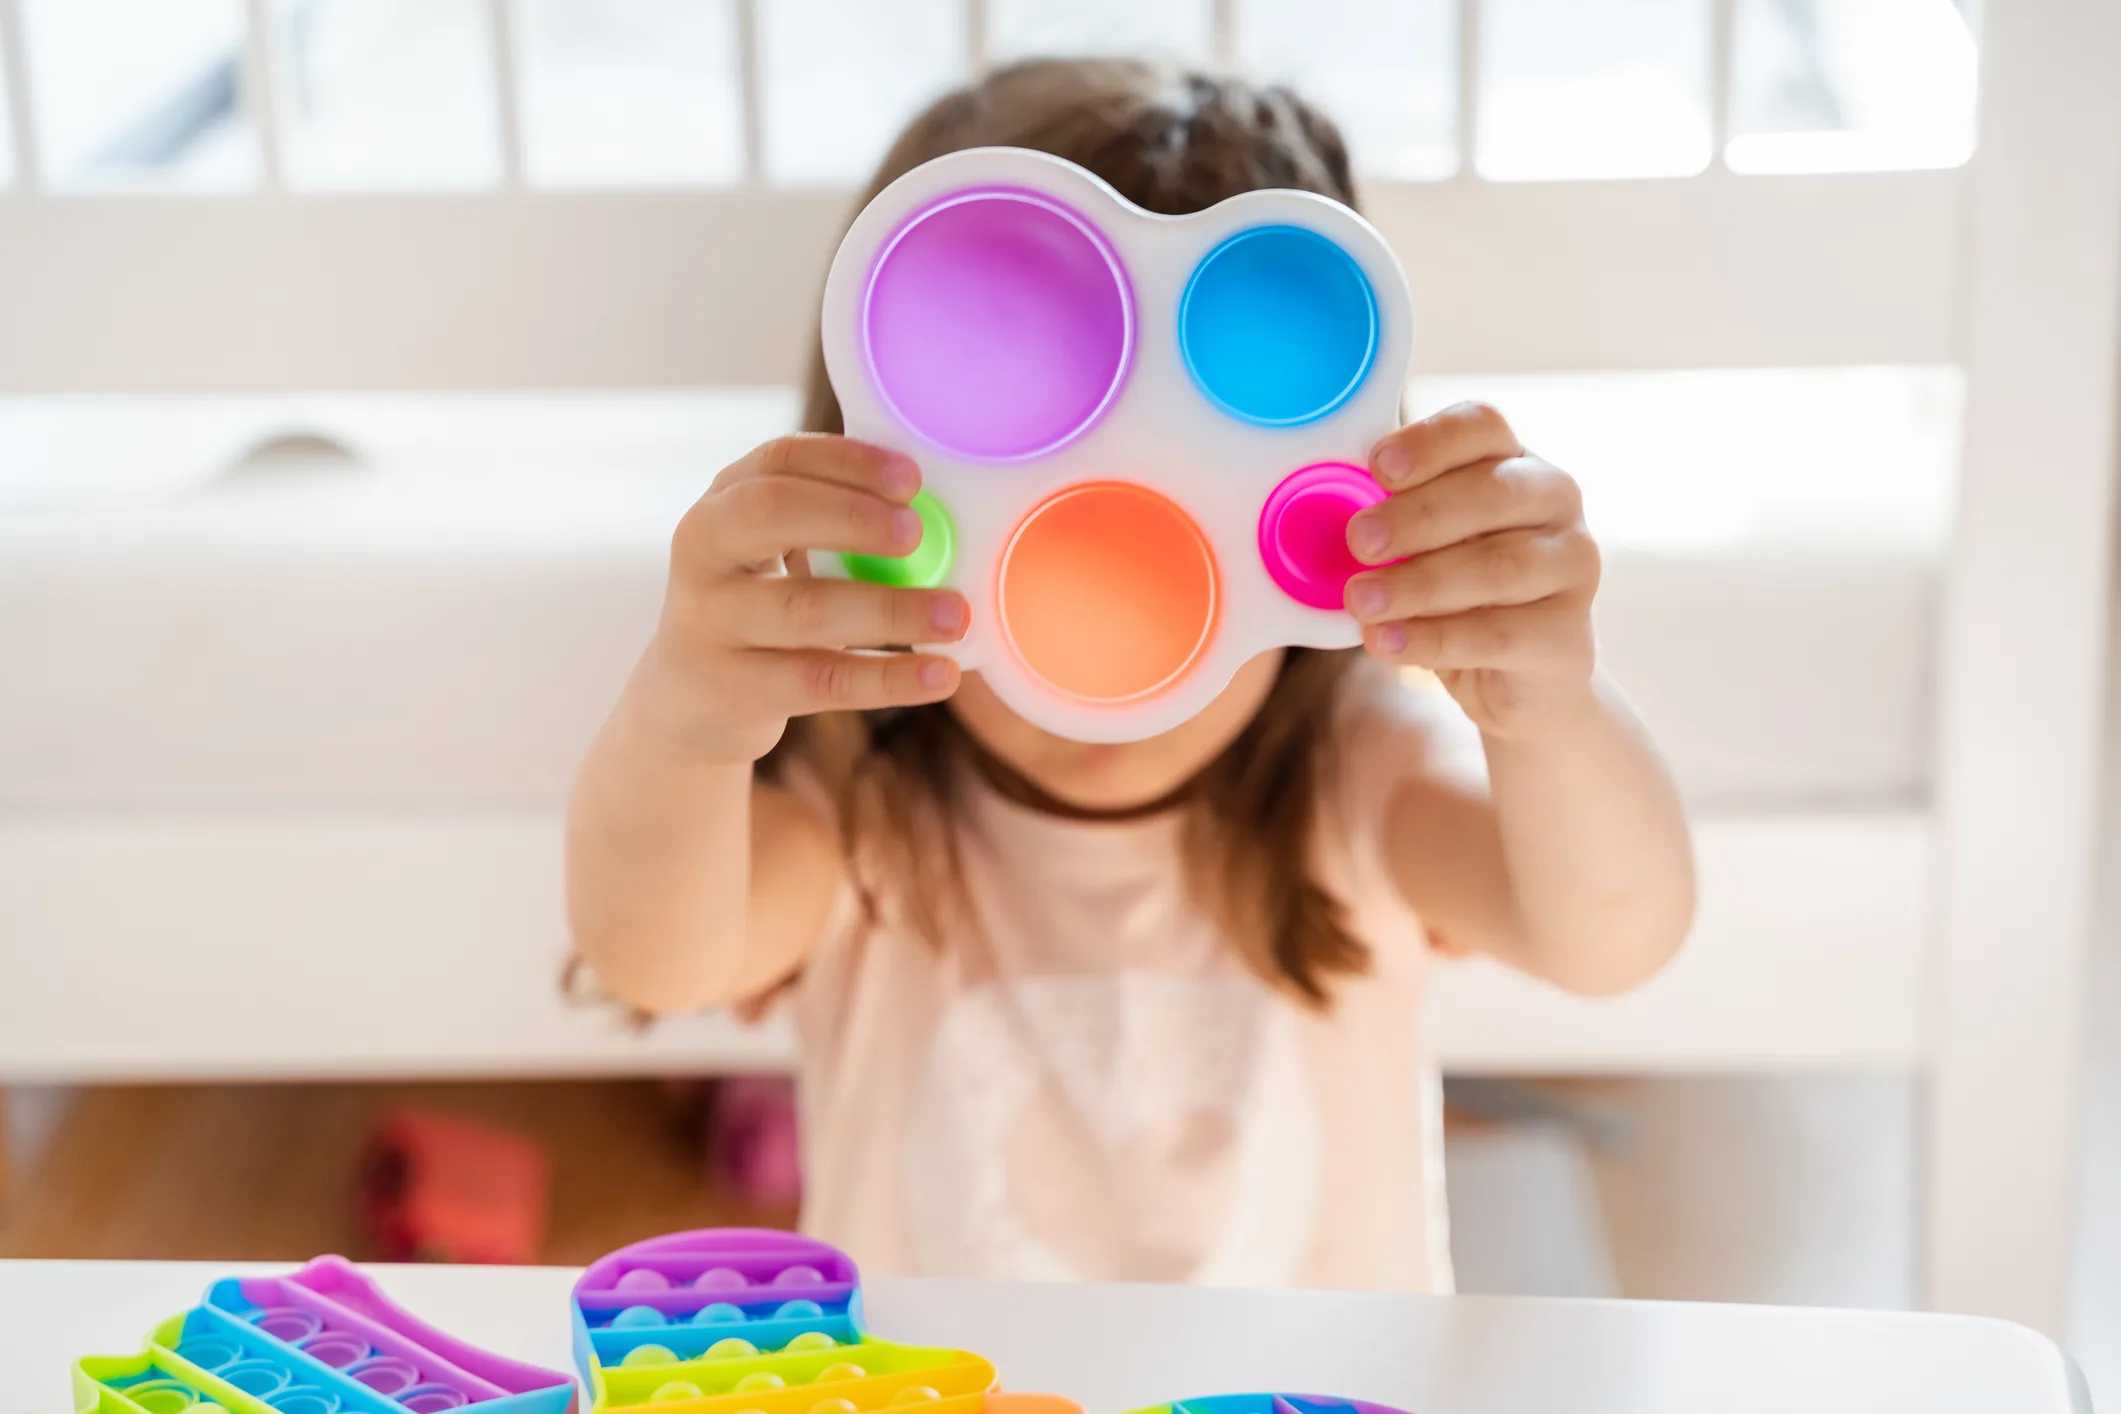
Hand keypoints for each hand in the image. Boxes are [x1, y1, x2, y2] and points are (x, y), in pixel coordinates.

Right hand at [646, 434, 965, 762]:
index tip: (912, 479)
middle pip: (769, 513)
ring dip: (889, 609)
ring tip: (955, 615)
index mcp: (724, 502)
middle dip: (850, 516)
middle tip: (917, 534)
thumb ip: (836, 526)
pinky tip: (940, 675)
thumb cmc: (760, 606)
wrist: (690, 700)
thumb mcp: (774, 553)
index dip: (847, 462)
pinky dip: (887, 678)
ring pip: (803, 608)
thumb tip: (943, 517)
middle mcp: (705, 551)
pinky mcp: (735, 688)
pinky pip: (821, 681)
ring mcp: (711, 621)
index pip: (780, 460)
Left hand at [1345, 402, 1600, 736]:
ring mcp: (1571, 566)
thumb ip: (1384, 520)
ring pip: (1497, 566)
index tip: (1379, 467)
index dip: (1430, 442)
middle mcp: (1554, 502)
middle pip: (1491, 492)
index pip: (1482, 427)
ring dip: (1418, 584)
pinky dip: (1433, 640)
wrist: (1514, 679)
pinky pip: (1496, 634)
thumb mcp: (1417, 547)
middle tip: (1359, 541)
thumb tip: (1321, 511)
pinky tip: (1386, 642)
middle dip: (1417, 517)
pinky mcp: (1567, 636)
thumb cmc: (1455, 593)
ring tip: (1361, 602)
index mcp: (1512, 461)